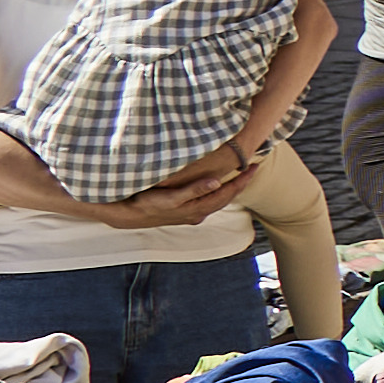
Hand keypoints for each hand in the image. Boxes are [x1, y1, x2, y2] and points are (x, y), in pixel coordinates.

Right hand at [129, 146, 259, 225]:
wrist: (130, 216)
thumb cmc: (149, 203)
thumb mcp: (171, 197)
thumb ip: (194, 190)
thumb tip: (217, 182)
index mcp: (198, 208)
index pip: (227, 193)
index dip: (242, 180)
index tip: (254, 166)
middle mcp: (199, 213)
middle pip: (226, 197)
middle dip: (241, 183)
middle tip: (253, 167)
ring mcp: (192, 214)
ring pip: (218, 200)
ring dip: (231, 188)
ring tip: (241, 175)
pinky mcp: (185, 212)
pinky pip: (209, 201)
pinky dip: (218, 192)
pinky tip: (218, 186)